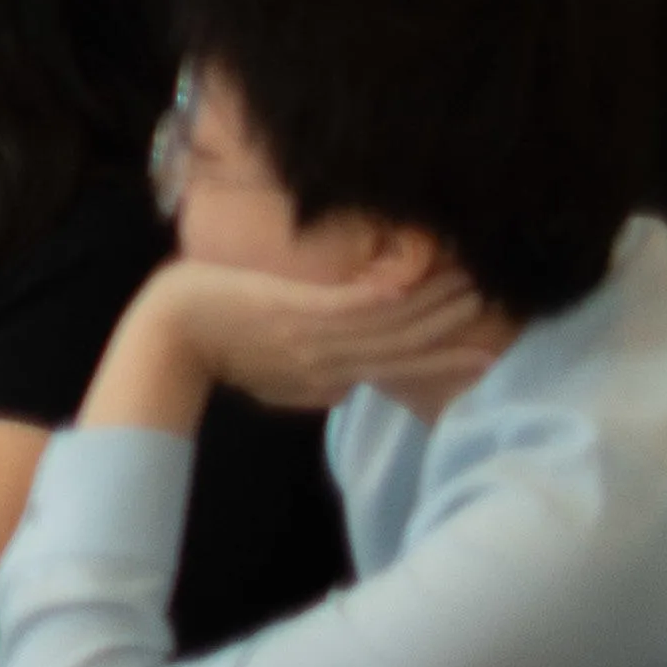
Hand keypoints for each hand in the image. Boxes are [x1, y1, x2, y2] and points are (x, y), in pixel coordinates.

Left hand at [132, 252, 520, 420]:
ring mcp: (313, 340)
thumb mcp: (274, 375)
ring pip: (390, 325)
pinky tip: (416, 282)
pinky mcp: (292, 314)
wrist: (164, 340)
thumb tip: (346, 385)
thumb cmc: (213, 349)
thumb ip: (314, 380)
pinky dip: (387, 296)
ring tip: (474, 283)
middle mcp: (329, 364)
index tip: (486, 355)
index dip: (442, 359)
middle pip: (406, 348)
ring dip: (434, 304)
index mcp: (327, 378)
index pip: (397, 367)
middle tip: (501, 308)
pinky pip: (352, 306)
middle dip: (454, 329)